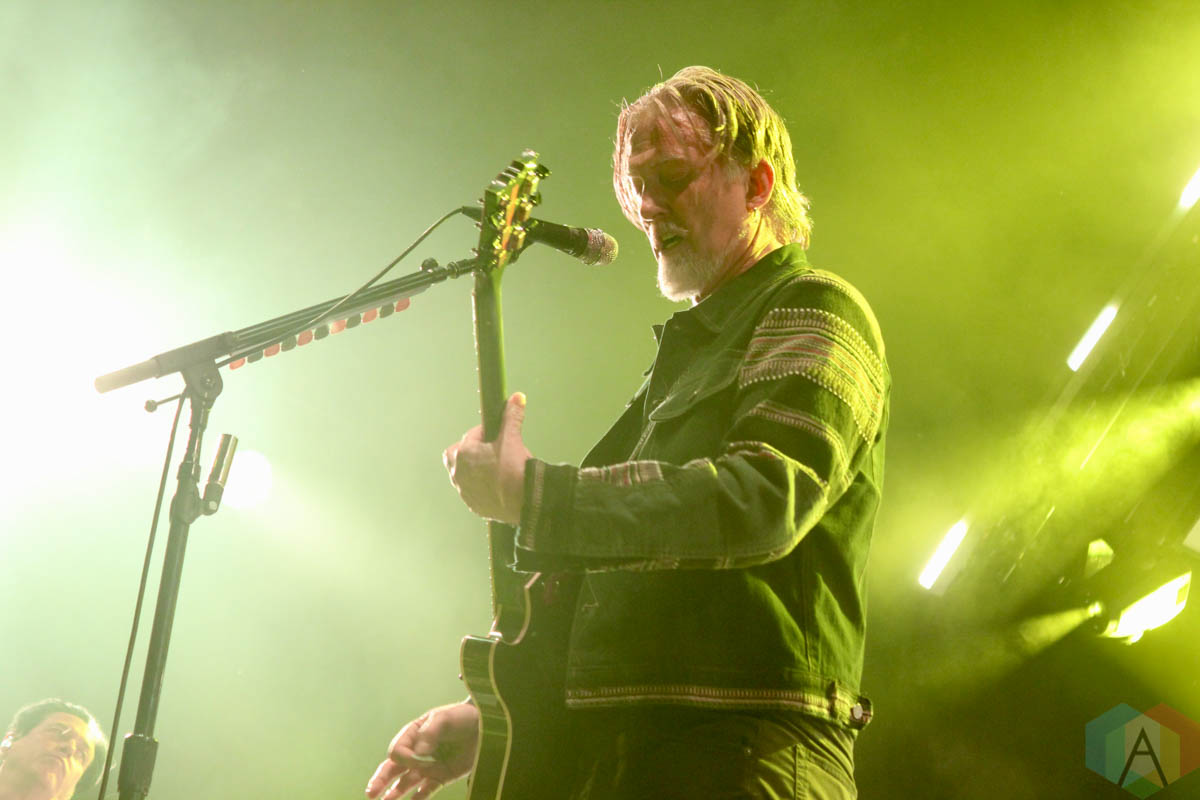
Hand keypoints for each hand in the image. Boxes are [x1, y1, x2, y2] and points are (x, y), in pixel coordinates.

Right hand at [365, 701, 480, 799]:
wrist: (487, 727)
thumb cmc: (464, 717)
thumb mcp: (445, 718)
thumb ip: (430, 733)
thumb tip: (418, 752)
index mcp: (414, 733)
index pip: (398, 750)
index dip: (405, 757)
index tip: (422, 756)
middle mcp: (417, 751)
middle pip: (393, 768)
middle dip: (381, 780)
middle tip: (371, 793)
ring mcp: (428, 766)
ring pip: (405, 782)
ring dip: (393, 794)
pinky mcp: (440, 777)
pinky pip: (425, 792)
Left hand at [443, 392, 530, 524]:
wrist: (524, 500)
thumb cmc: (514, 467)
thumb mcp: (512, 438)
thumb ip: (511, 416)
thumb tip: (517, 397)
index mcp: (463, 453)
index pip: (471, 436)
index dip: (485, 433)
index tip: (497, 435)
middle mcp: (458, 473)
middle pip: (457, 456)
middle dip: (469, 451)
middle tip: (489, 451)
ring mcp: (464, 491)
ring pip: (462, 475)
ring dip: (473, 470)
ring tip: (494, 470)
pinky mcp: (473, 505)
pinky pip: (471, 492)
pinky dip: (480, 487)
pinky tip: (495, 486)